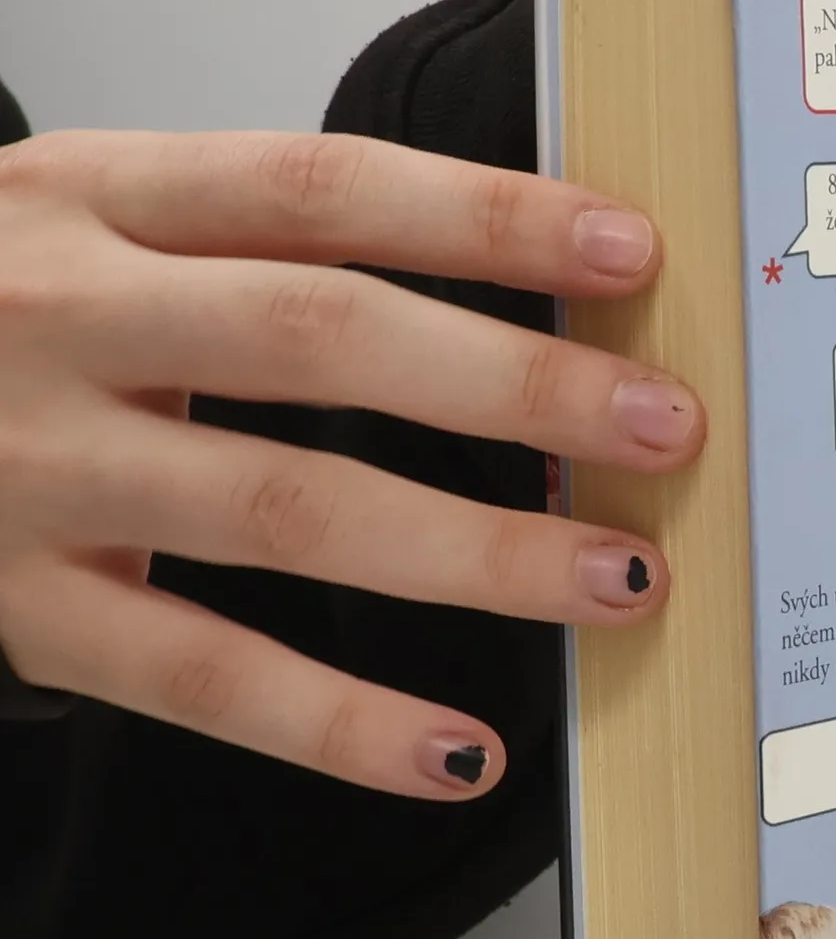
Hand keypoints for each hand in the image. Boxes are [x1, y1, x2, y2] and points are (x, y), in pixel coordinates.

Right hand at [0, 130, 703, 796]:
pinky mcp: (18, 606)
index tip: (631, 251)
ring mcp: (32, 467)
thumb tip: (518, 305)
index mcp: (96, 197)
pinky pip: (201, 676)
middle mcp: (61, 315)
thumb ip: (257, 249)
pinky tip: (459, 753)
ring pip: (287, 508)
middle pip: (324, 335)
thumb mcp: (91, 229)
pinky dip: (340, 721)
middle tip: (667, 427)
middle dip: (516, 382)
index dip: (483, 217)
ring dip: (474, 550)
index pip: (319, 185)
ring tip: (619, 579)